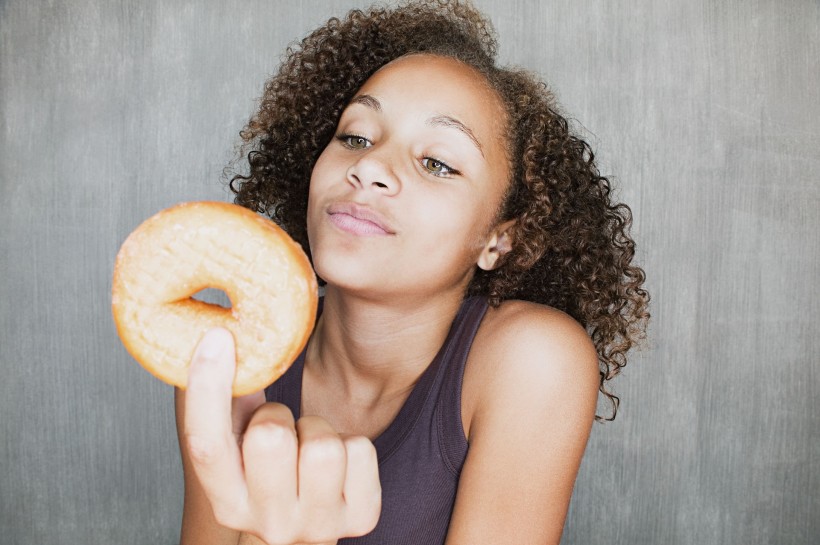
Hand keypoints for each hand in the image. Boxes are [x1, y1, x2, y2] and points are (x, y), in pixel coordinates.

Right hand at [183, 328, 380, 544]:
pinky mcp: (362, 517)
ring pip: (322, 445)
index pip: (205, 445)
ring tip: (311, 446)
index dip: (207, 387)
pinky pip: (360, 449)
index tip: (218, 338)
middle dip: (279, 417)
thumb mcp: (239, 447)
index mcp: (227, 503)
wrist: (311, 529)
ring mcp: (318, 524)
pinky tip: (341, 463)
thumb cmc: (273, 476)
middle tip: (284, 429)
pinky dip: (353, 444)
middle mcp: (269, 522)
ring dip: (318, 430)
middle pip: (270, 438)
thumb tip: (219, 338)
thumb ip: (224, 403)